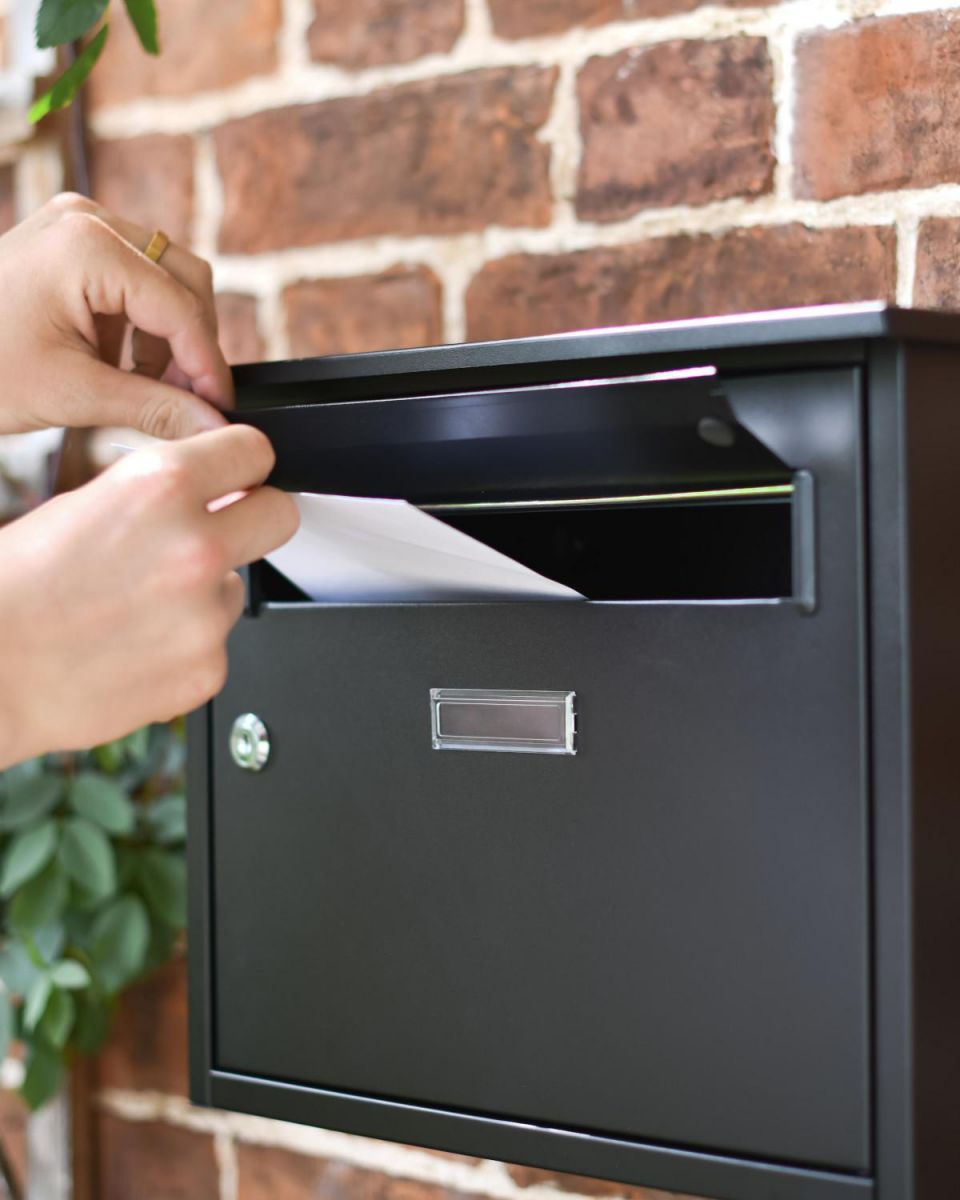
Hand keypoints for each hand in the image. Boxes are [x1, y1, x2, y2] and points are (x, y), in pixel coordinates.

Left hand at [0, 192, 232, 437]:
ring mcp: (78, 224)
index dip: (208, 363)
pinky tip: (119, 367)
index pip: (180, 306)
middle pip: (185, 280)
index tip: (220, 408)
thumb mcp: (72, 395)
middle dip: (192, 345)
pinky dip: (139, 327)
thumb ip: (155, 409)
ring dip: (167, 339)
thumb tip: (214, 427)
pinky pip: (135, 279)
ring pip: (166, 280)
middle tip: (189, 402)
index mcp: (87, 246)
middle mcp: (88, 219)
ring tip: (142, 390)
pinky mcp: (72, 242)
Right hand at [0, 426, 298, 766]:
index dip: (243, 465)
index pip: (253, 452)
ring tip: (137, 607)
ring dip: (203, 594)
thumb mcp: (82, 502)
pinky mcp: (206, 670)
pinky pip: (214, 644)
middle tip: (220, 534)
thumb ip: (156, 492)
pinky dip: (184, 646)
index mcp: (160, 487)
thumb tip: (207, 491)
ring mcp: (205, 615)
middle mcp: (195, 547)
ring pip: (236, 587)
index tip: (239, 477)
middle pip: (281, 515)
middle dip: (255, 520)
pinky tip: (134, 646)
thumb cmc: (13, 588)